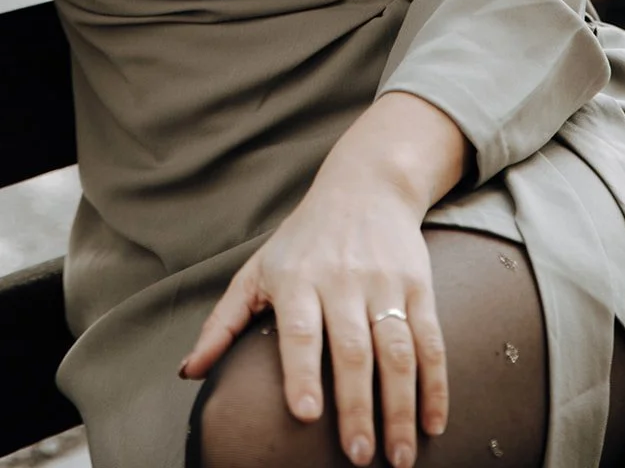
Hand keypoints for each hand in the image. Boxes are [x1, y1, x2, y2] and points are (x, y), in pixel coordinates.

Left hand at [179, 168, 447, 467]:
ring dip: (400, 407)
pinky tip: (433, 423)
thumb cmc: (303, 239)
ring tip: (398, 456)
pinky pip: (430, 340)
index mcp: (297, 278)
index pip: (299, 330)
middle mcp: (342, 280)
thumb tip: (189, 371)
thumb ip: (224, 321)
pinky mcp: (418, 285)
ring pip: (396, 351)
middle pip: (352, 350)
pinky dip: (435, 385)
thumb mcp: (257, 269)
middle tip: (360, 457)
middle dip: (357, 407)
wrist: (366, 184)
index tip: (306, 415)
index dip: (302, 372)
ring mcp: (384, 283)